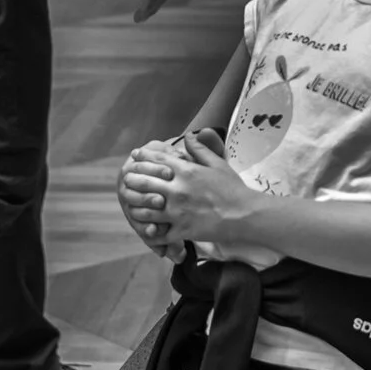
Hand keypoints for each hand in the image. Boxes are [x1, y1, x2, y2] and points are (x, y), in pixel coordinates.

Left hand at [121, 138, 251, 244]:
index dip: (142, 157)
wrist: (245, 214)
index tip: (134, 155)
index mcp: (186, 172)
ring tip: (131, 204)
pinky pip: (159, 233)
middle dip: (132, 180)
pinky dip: (151, 232)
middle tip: (126, 179)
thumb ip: (200, 149)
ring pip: (145, 209)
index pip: (156, 160)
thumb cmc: (233, 188)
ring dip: (136, 206)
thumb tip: (188, 136)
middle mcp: (178, 190)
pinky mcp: (181, 230)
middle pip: (144, 183)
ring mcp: (178, 212)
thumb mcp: (218, 164)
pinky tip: (147, 229)